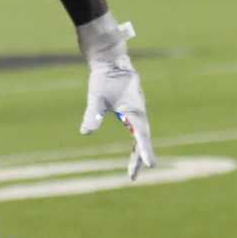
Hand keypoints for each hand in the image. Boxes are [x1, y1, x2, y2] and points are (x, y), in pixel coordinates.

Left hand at [77, 17, 155, 180]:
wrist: (110, 61)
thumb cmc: (103, 78)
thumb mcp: (96, 98)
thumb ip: (92, 115)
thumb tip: (86, 132)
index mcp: (134, 110)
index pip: (141, 136)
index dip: (145, 151)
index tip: (151, 166)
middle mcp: (139, 112)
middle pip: (142, 139)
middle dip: (138, 158)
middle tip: (132, 177)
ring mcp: (137, 111)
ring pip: (141, 135)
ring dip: (138, 151)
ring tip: (133, 168)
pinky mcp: (133, 109)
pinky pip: (137, 129)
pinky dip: (136, 141)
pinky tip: (133, 149)